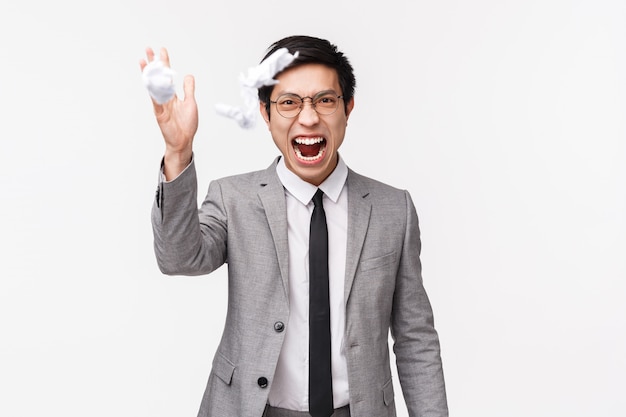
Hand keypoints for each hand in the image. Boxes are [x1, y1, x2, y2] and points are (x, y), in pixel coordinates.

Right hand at [140, 47, 197, 178]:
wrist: (183, 140)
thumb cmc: (186, 124)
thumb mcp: (190, 102)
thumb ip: (188, 89)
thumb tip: (188, 75)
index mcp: (172, 94)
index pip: (167, 75)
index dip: (165, 63)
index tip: (161, 50)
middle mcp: (165, 97)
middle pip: (157, 77)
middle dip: (153, 63)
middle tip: (148, 49)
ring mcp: (160, 104)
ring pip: (153, 86)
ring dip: (149, 74)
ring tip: (144, 61)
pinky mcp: (159, 113)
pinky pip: (155, 100)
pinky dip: (153, 91)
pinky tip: (149, 81)